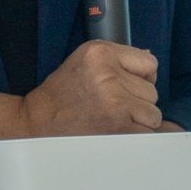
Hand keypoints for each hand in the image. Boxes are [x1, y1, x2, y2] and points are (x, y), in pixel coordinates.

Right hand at [19, 40, 161, 136]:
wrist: (37, 122)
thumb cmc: (62, 93)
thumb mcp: (86, 60)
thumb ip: (118, 59)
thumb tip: (151, 66)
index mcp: (101, 53)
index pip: (150, 63)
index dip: (141, 77)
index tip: (126, 86)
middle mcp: (109, 75)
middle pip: (152, 91)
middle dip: (138, 100)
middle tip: (113, 105)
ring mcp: (115, 103)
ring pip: (153, 113)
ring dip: (139, 120)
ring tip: (115, 119)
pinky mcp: (117, 128)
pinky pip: (147, 133)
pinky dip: (137, 136)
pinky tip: (118, 132)